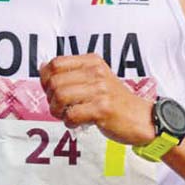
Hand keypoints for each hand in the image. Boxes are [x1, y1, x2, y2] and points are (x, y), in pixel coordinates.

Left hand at [39, 54, 155, 145]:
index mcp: (92, 62)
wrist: (142, 118)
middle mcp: (96, 72)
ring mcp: (100, 90)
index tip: (51, 91)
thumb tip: (42, 67)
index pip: (56, 63)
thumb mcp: (95, 79)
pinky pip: (72, 114)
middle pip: (54, 81)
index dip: (46, 79)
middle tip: (59, 108)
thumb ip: (72, 74)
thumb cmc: (115, 101)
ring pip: (60, 97)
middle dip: (50, 99)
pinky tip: (76, 123)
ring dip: (57, 111)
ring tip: (66, 116)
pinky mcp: (102, 109)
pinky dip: (69, 122)